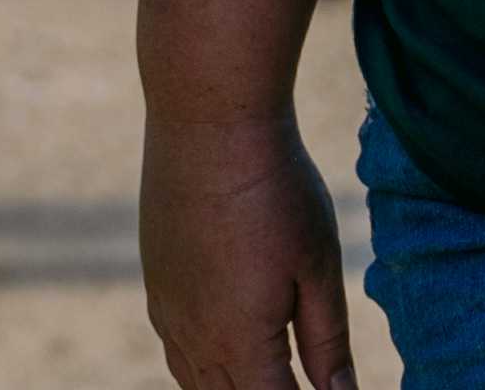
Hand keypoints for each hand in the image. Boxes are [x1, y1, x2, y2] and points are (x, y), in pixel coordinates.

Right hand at [142, 99, 355, 389]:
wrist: (208, 121)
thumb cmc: (275, 189)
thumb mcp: (317, 267)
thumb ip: (328, 343)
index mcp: (241, 342)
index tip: (329, 389)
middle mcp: (195, 337)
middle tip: (303, 376)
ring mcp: (168, 310)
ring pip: (197, 385)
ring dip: (235, 389)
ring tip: (272, 374)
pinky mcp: (155, 282)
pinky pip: (175, 351)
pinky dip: (203, 369)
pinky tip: (228, 351)